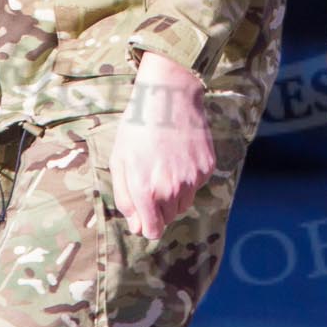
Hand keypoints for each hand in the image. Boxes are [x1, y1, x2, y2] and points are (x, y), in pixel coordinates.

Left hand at [110, 51, 213, 239]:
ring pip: (184, 204)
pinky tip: (179, 154)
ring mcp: (192, 179)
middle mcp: (171, 190)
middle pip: (168, 218)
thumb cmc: (137, 127)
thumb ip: (125, 199)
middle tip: (152, 178)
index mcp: (146, 190)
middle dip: (159, 207)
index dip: (147, 224)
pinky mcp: (206, 168)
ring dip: (175, 194)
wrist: (168, 96)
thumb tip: (136, 227)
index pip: (152, 230)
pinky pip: (197, 185)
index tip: (145, 214)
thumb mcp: (119, 161)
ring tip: (165, 165)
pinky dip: (188, 177)